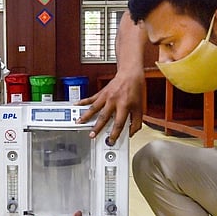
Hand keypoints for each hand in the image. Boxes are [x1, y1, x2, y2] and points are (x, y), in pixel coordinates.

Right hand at [78, 10, 146, 141]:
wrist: (130, 74)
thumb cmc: (135, 90)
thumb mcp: (139, 107)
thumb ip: (136, 122)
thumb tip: (130, 132)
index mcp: (125, 106)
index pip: (118, 123)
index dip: (114, 134)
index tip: (111, 140)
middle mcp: (114, 101)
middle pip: (103, 117)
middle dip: (97, 127)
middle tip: (92, 135)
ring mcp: (106, 97)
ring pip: (94, 108)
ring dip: (85, 116)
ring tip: (79, 122)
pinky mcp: (101, 93)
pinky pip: (90, 99)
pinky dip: (82, 102)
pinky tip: (76, 105)